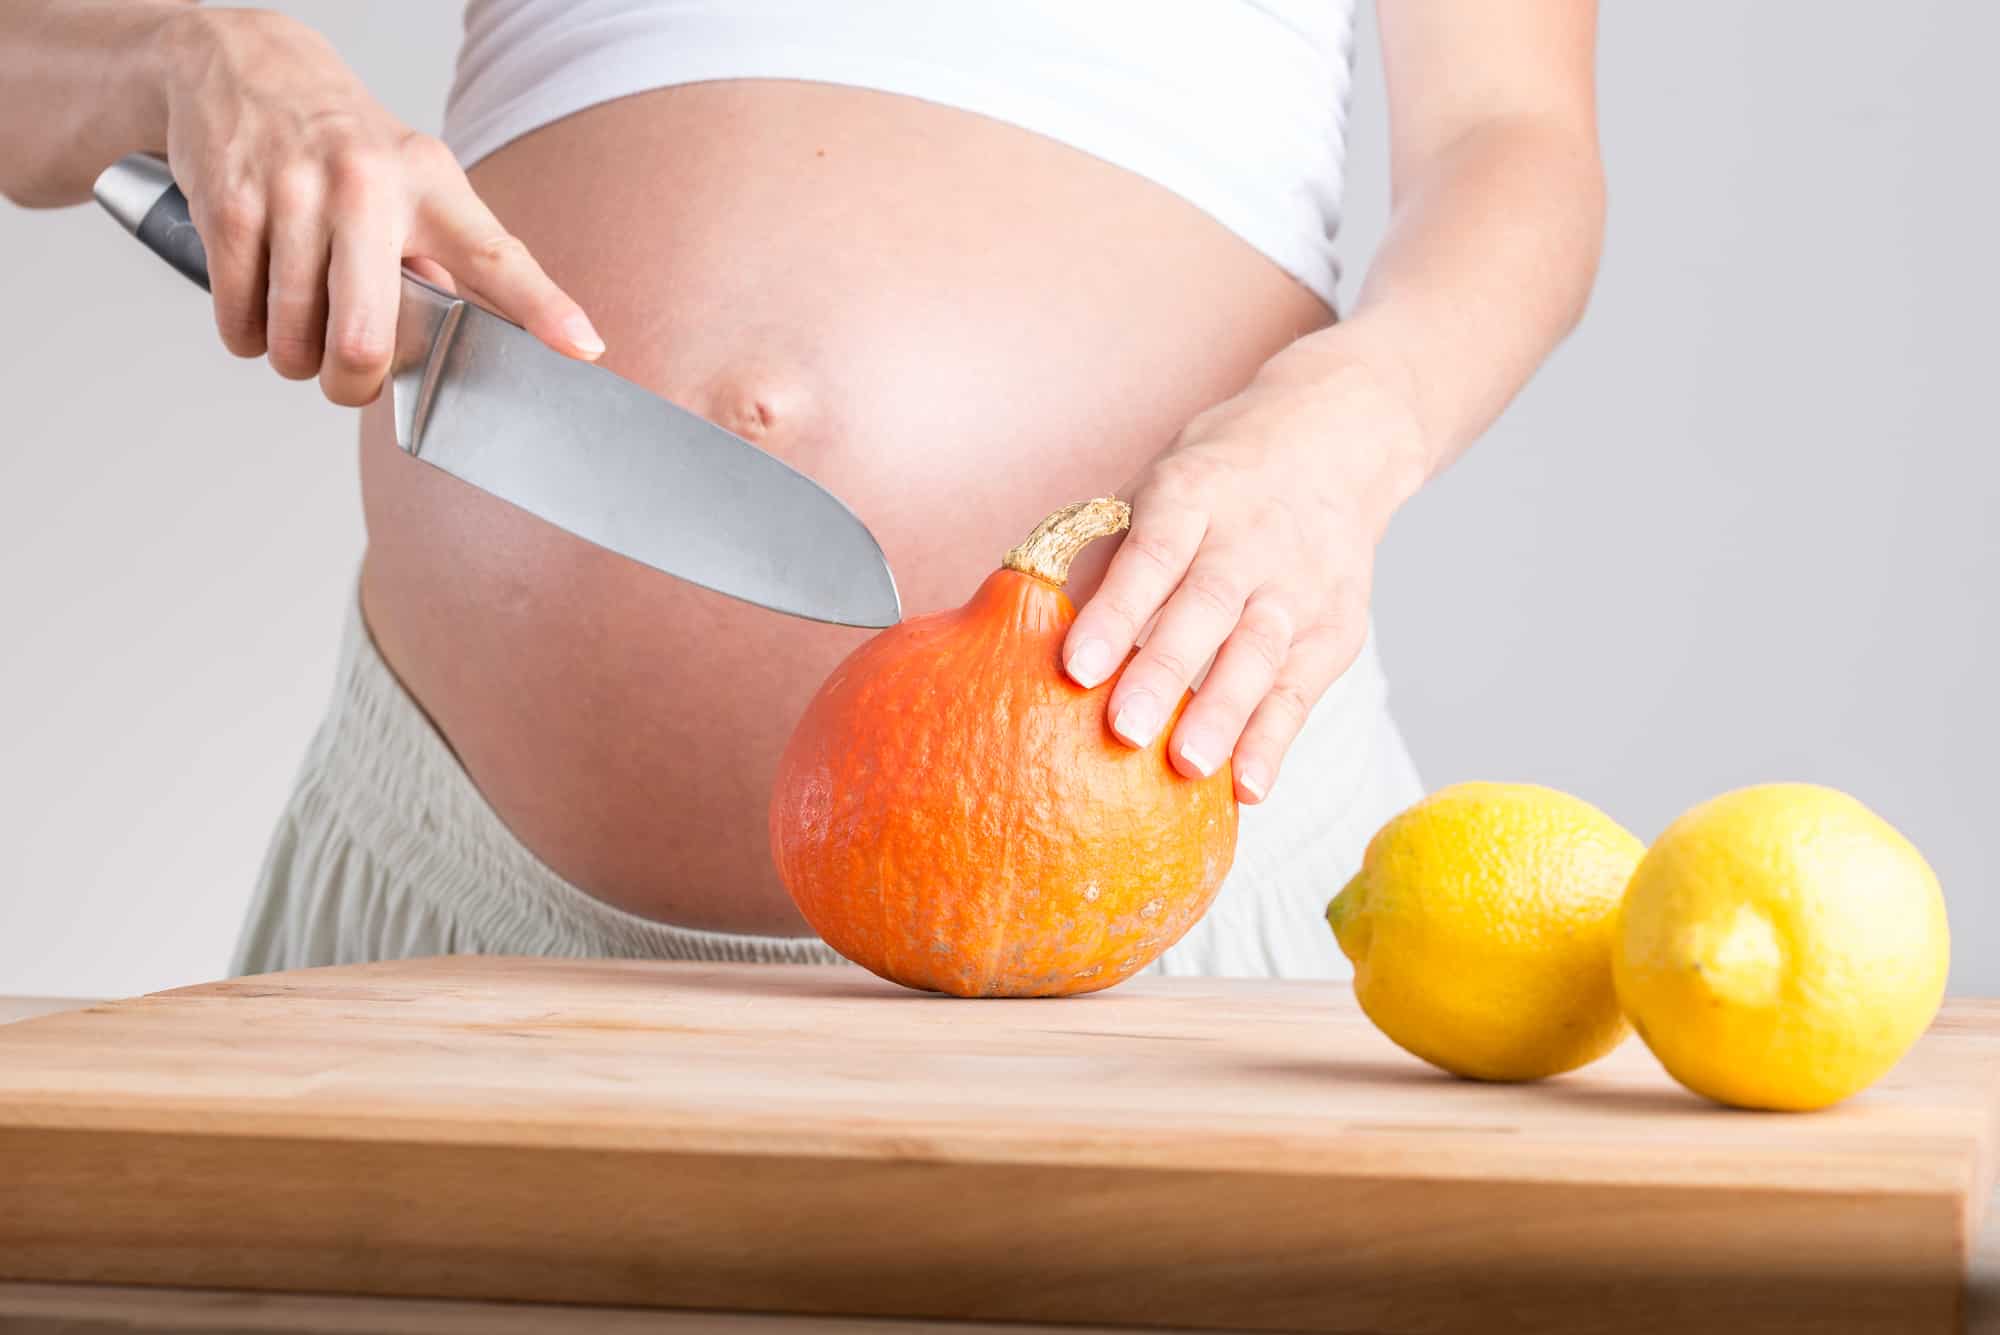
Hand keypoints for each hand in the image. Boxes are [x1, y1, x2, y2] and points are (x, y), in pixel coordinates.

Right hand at [156, 8, 600, 404]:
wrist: (245, 66)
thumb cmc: (343, 144)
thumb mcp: (412, 182)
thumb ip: (445, 262)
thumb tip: (468, 345)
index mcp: (431, 187)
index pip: (497, 257)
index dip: (543, 309)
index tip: (582, 347)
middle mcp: (367, 186)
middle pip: (366, 338)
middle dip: (353, 385)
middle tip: (350, 377)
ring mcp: (295, 193)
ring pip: (294, 341)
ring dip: (294, 359)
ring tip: (300, 324)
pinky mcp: (230, 205)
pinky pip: (240, 320)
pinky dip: (246, 335)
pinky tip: (259, 302)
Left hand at [1062, 353, 1425, 802]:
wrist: (1332, 444)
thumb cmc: (1213, 486)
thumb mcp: (1155, 492)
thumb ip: (1104, 560)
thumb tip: (1029, 635)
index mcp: (1192, 496)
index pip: (1151, 555)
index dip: (1115, 611)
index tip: (1077, 666)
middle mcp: (1251, 539)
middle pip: (1207, 608)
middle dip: (1165, 671)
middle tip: (1124, 730)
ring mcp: (1299, 586)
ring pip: (1259, 653)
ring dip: (1224, 714)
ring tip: (1186, 766)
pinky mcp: (1336, 629)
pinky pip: (1300, 691)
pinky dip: (1274, 740)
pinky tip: (1246, 787)